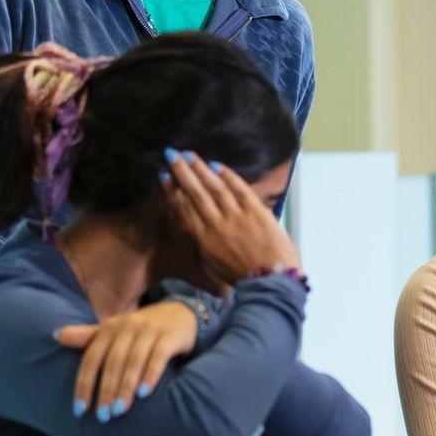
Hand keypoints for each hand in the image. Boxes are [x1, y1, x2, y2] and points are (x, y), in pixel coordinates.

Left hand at [56, 299, 197, 421]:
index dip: (84, 384)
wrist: (181, 311)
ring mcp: (150, 330)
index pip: (92, 359)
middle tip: (104, 416)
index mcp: (110, 327)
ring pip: (134, 361)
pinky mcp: (170, 336)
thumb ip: (88, 336)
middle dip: (107, 391)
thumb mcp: (115, 330)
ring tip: (120, 410)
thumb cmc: (143, 328)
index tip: (80, 410)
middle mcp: (128, 326)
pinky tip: (144, 393)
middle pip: (113, 362)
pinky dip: (150, 375)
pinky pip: (158, 357)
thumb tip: (57, 335)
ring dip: (125, 387)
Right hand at [164, 150, 300, 285]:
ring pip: (215, 188)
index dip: (173, 192)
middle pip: (196, 194)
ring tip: (190, 154)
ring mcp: (237, 217)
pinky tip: (217, 165)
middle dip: (183, 173)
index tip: (164, 176)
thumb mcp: (214, 265)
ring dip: (201, 169)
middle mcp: (217, 225)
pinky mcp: (257, 212)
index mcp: (204, 240)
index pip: (185, 210)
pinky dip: (228, 176)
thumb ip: (204, 244)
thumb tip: (197, 228)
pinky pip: (240, 189)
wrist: (271, 281)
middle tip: (172, 154)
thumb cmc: (243, 277)